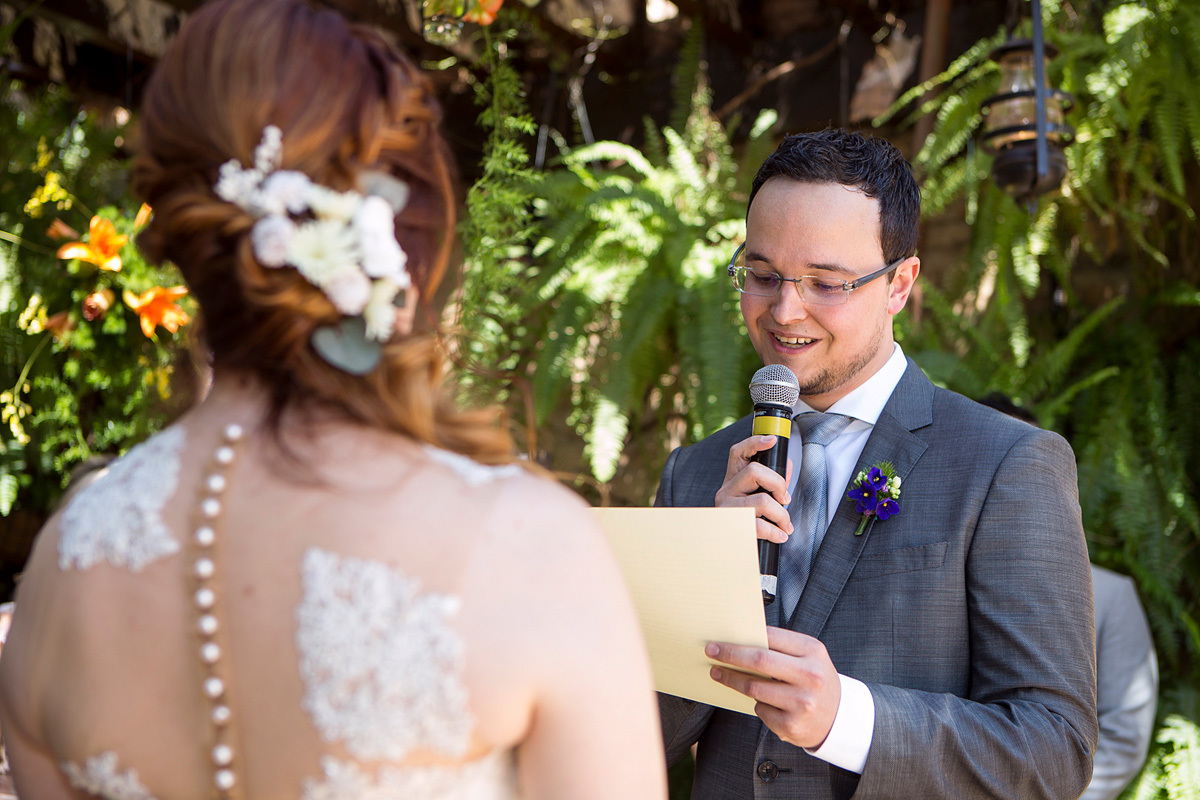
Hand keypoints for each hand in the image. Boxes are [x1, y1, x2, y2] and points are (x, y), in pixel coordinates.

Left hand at [705, 627, 840, 748]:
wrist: (839, 718)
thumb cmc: (815, 680)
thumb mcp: (808, 657)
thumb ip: (780, 647)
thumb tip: (739, 639)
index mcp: (813, 652)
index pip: (770, 638)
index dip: (741, 639)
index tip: (720, 640)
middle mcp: (810, 676)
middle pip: (759, 661)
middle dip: (730, 655)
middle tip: (711, 652)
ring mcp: (802, 702)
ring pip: (754, 687)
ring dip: (732, 680)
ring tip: (719, 674)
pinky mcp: (792, 725)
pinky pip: (760, 709)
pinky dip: (757, 703)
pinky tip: (762, 701)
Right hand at [714, 435, 793, 543]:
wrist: (729, 552)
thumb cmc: (748, 522)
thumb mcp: (759, 498)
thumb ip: (773, 482)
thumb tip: (788, 465)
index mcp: (733, 479)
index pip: (738, 452)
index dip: (754, 442)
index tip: (772, 440)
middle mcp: (726, 490)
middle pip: (754, 471)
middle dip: (779, 484)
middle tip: (785, 501)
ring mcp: (727, 508)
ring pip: (761, 500)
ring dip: (781, 515)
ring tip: (786, 526)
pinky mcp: (731, 526)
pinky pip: (759, 525)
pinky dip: (776, 532)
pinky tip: (780, 536)